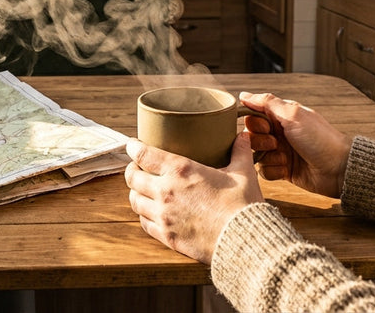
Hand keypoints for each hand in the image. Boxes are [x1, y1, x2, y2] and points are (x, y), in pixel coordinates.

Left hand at [124, 133, 263, 264]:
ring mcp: (163, 216)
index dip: (133, 148)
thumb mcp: (243, 172)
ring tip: (140, 189)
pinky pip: (145, 223)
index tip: (132, 145)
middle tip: (136, 167)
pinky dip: (144, 215)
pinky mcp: (167, 236)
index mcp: (180, 170)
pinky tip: (150, 212)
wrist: (243, 239)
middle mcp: (165, 192)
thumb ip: (240, 152)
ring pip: (135, 201)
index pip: (144, 154)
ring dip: (135, 192)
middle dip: (131, 170)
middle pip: (133, 178)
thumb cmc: (243, 204)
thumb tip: (243, 136)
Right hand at [240, 92, 352, 198]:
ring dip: (268, 157)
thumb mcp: (293, 115)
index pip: (252, 116)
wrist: (338, 168)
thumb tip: (244, 94)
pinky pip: (265, 171)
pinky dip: (274, 170)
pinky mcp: (283, 170)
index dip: (254, 123)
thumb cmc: (320, 138)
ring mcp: (281, 152)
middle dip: (260, 141)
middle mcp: (279, 133)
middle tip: (276, 143)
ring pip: (256, 155)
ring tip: (285, 157)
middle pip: (251, 136)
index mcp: (281, 116)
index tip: (267, 127)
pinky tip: (287, 169)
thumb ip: (267, 103)